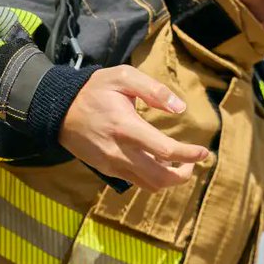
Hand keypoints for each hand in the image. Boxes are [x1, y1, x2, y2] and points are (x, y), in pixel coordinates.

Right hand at [58, 65, 211, 191]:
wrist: (59, 111)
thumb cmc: (93, 90)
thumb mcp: (122, 77)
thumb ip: (153, 90)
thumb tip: (179, 108)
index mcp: (126, 128)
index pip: (165, 151)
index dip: (189, 154)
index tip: (204, 152)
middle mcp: (120, 152)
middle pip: (161, 178)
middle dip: (184, 173)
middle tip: (194, 160)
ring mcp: (112, 164)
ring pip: (149, 185)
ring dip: (169, 180)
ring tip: (178, 164)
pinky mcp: (107, 170)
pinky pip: (136, 182)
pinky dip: (152, 178)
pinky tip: (157, 163)